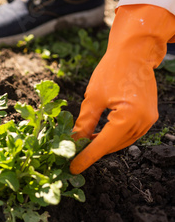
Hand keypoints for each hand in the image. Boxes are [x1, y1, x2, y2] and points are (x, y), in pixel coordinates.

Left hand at [70, 5, 174, 174]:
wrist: (134, 53)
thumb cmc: (112, 70)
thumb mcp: (92, 99)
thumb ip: (84, 123)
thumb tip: (74, 142)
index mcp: (128, 117)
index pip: (102, 145)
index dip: (86, 157)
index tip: (72, 168)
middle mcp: (142, 122)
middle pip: (113, 146)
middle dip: (93, 152)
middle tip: (73, 155)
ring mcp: (148, 121)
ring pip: (121, 142)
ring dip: (102, 145)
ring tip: (83, 145)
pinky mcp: (148, 117)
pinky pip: (128, 134)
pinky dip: (112, 137)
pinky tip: (97, 135)